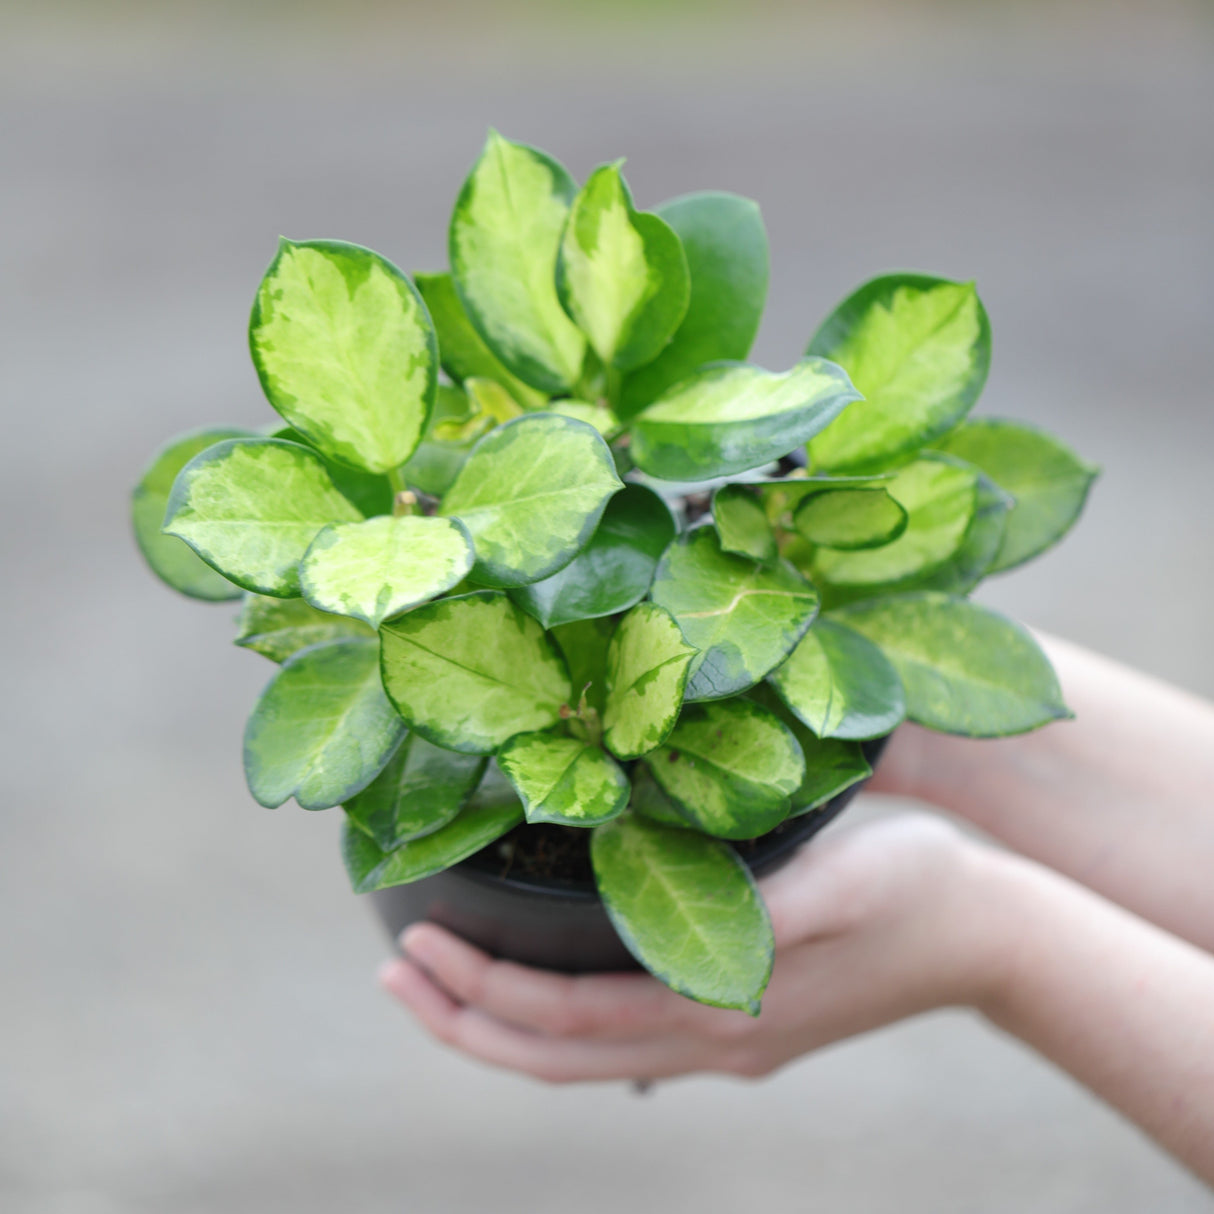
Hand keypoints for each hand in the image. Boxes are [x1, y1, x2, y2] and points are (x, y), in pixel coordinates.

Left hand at [379, 814, 1008, 1083]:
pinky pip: (618, 1040)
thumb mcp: (842, 876)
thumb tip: (674, 924)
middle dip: (464, 1022)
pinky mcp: (741, 1025)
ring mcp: (723, 1043)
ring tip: (438, 979)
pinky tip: (539, 982)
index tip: (413, 942)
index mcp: (717, 1010)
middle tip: (395, 971)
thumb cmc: (916, 886)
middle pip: (554, 1059)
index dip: (481, 990)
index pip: (564, 1019)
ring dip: (500, 1026)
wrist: (990, 932)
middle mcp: (707, 1041)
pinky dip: (555, 1020)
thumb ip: (764, 907)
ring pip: (581, 1058)